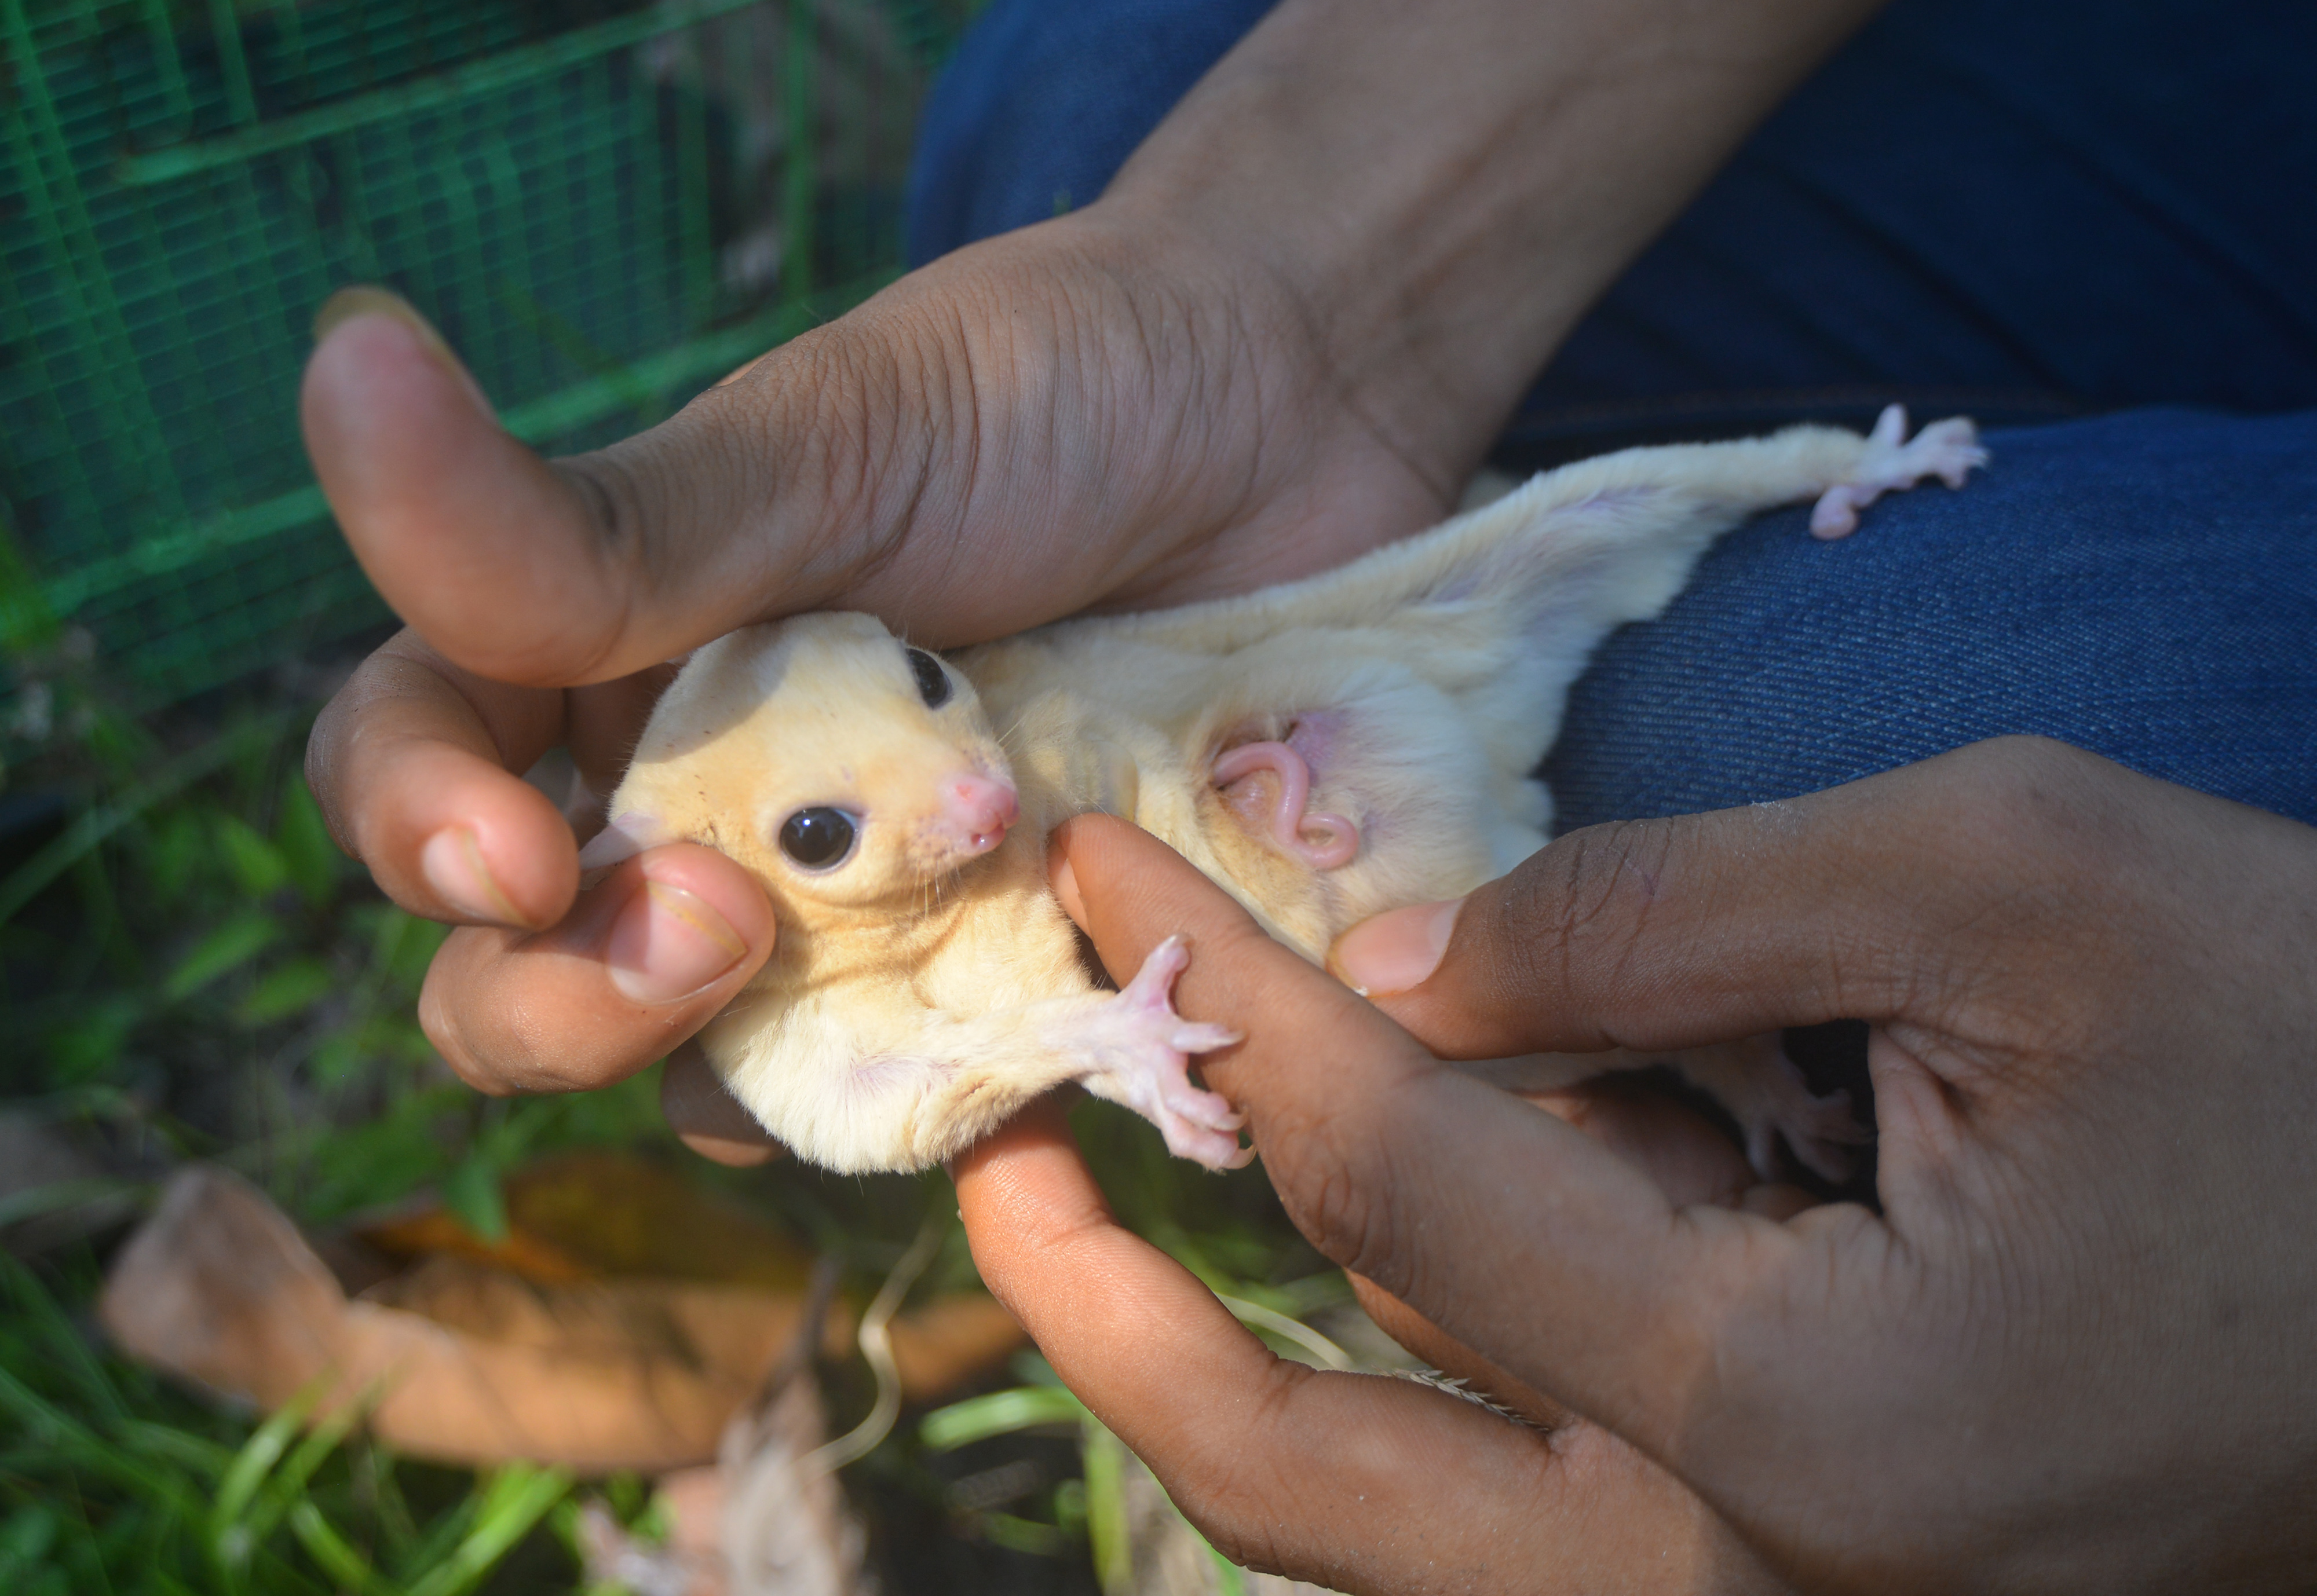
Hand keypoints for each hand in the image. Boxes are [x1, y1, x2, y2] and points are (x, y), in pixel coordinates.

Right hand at [301, 213, 1458, 1137]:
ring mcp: (840, 904)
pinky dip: (922, 1105)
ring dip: (727, 1069)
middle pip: (522, 970)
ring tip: (873, 986)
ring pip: (694, 1065)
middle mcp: (693, 797)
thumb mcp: (820, 450)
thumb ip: (594, 520)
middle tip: (715, 936)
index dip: (416, 832)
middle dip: (561, 1001)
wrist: (1290, 422)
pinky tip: (996, 1073)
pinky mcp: (983, 971)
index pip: (414, 769)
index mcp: (603, 652)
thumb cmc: (1045, 396)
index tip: (513, 857)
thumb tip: (339, 357)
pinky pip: (900, 1095)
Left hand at [957, 738, 2316, 1592]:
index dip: (1238, 1002)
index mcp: (1805, 1418)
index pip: (1403, 1179)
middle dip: (1120, 1328)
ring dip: (1236, 1369)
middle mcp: (1770, 1580)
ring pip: (1410, 1528)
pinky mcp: (1831, 1569)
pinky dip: (1419, 1377)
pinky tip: (1371, 1232)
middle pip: (1323, 1485)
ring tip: (1106, 1209)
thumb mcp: (2012, 883)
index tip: (1107, 870)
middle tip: (988, 1187)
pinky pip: (1543, 1503)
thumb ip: (1670, 917)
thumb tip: (1412, 966)